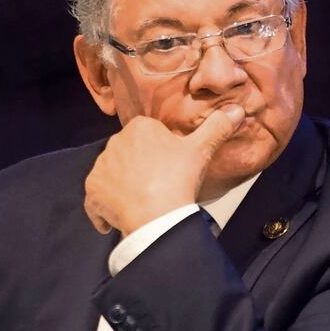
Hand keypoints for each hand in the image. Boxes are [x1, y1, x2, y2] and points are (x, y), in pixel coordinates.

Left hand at [84, 104, 244, 234]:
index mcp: (139, 128)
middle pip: (128, 154)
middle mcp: (114, 143)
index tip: (169, 166)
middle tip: (157, 185)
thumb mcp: (201, 150)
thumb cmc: (178, 179)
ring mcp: (100, 168)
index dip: (159, 152)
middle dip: (138, 167)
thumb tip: (237, 110)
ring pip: (112, 175)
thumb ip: (216, 128)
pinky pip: (95, 200)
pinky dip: (103, 210)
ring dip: (121, 187)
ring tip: (141, 202)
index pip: (147, 136)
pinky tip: (115, 220)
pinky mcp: (92, 192)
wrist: (157, 215)